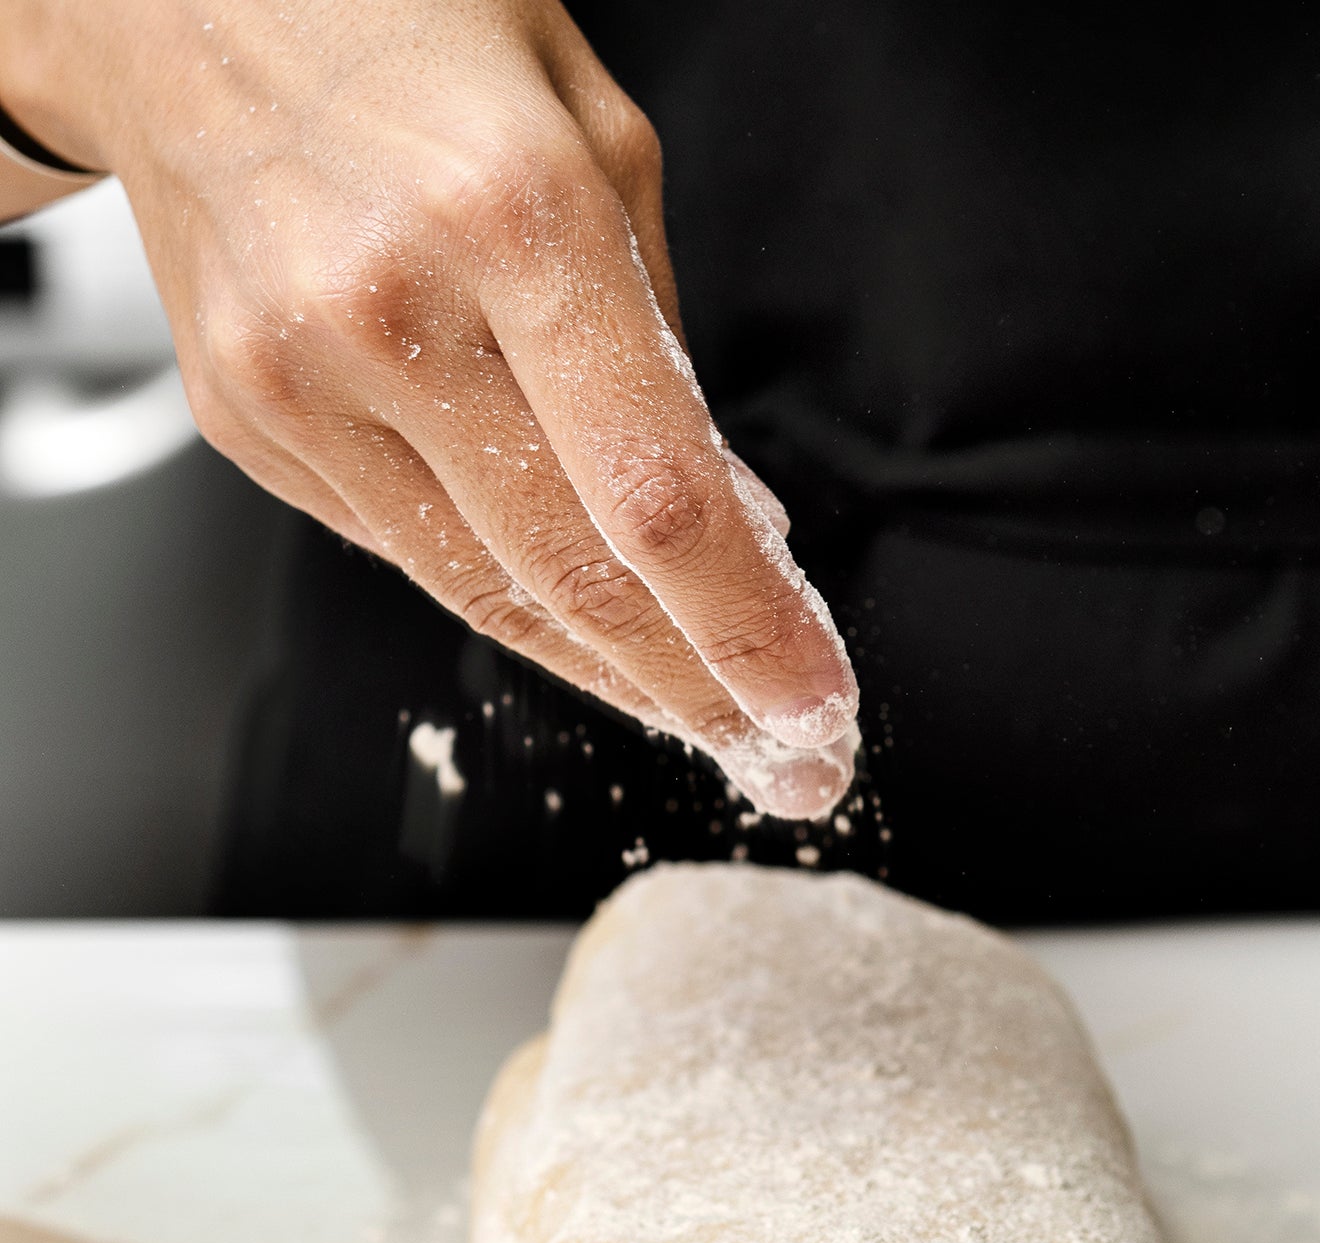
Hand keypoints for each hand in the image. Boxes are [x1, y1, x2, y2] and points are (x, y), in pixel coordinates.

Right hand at [0, 0, 858, 817]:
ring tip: (704, 718)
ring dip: (614, 677)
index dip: (748, 629)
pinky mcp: (250, 424)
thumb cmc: (407, 30)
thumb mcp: (597, 132)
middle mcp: (390, 310)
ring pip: (487, 597)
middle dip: (699, 694)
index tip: (813, 707)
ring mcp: (299, 380)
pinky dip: (512, 602)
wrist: (179, 1)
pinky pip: (411, 553)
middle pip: (574, 581)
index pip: (656, 497)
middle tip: (784, 763)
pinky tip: (586, 627)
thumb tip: (735, 518)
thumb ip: (666, 338)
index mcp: (514, 216)